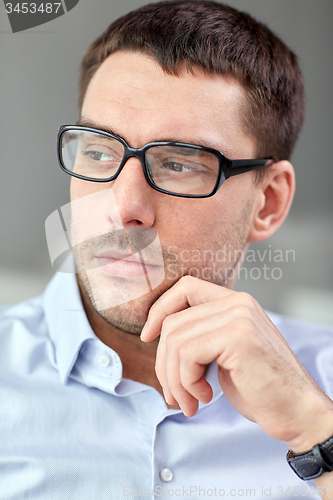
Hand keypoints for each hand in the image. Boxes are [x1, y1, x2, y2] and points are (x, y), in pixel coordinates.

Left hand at [141, 276, 332, 453]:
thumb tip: (156, 337)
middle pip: (173, 322)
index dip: (160, 310)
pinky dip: (186, 382)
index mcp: (235, 302)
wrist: (298, 412)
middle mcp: (238, 302)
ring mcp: (239, 317)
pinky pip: (187, 354)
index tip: (147, 336)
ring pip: (175, 339)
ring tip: (190, 402)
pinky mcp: (238, 337)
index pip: (185, 287)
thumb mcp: (224, 354)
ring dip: (175, 379)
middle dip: (163, 363)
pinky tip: (204, 398)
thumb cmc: (260, 388)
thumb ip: (200, 336)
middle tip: (173, 394)